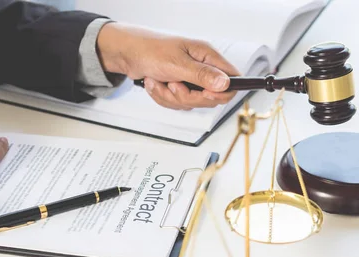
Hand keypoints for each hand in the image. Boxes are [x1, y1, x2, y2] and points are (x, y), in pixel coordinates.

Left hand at [97, 23, 239, 109]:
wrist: (127, 54)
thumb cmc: (150, 50)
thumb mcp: (177, 63)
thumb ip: (202, 75)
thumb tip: (224, 84)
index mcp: (207, 57)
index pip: (231, 79)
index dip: (221, 92)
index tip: (205, 94)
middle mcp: (201, 69)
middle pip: (209, 98)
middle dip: (187, 97)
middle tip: (173, 84)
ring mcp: (189, 80)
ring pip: (190, 103)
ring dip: (170, 97)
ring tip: (158, 80)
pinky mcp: (178, 88)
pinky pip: (176, 104)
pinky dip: (162, 96)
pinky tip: (154, 83)